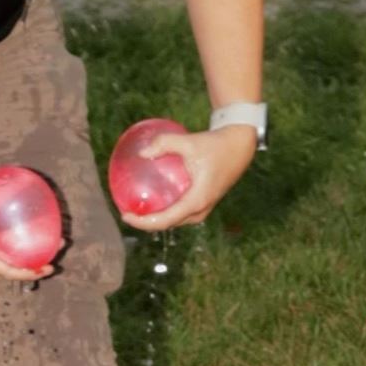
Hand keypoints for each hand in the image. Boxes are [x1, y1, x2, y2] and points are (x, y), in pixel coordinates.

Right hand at [0, 184, 54, 282]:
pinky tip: (37, 217)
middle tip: (60, 243)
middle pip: (19, 259)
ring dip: (37, 241)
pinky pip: (12, 231)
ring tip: (55, 231)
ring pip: (18, 246)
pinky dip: (26, 227)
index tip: (45, 269)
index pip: (9, 270)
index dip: (27, 273)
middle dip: (40, 255)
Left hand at [118, 124, 256, 232]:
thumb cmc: (214, 144)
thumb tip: (141, 153)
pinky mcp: (204, 202)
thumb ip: (164, 143)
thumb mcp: (188, 141)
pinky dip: (165, 210)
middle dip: (145, 222)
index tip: (125, 215)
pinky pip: (180, 213)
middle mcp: (200, 210)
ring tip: (136, 207)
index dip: (142, 222)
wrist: (240, 145)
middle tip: (125, 211)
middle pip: (168, 224)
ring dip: (156, 218)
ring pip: (175, 221)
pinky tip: (153, 197)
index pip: (164, 220)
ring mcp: (204, 208)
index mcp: (197, 201)